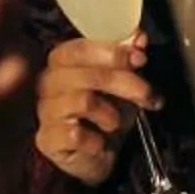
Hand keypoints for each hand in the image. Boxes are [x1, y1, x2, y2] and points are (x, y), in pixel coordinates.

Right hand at [36, 29, 159, 187]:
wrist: (99, 157)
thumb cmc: (107, 114)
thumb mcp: (124, 82)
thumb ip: (128, 56)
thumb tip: (139, 36)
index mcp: (62, 62)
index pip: (81, 48)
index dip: (113, 51)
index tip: (140, 58)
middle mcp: (48, 83)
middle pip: (87, 74)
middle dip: (125, 83)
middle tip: (149, 96)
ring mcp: (45, 111)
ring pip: (83, 101)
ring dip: (110, 114)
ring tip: (114, 123)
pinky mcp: (47, 139)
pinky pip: (75, 134)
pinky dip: (95, 140)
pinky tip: (98, 143)